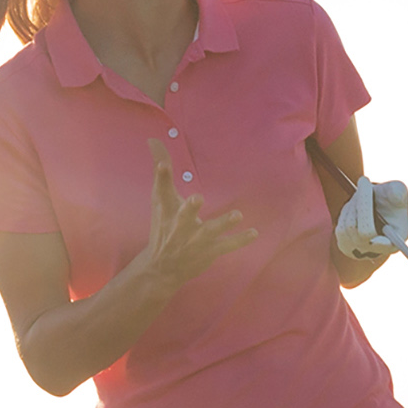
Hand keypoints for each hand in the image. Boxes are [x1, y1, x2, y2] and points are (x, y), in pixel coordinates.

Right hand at [130, 140, 259, 294]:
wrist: (161, 267)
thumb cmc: (163, 226)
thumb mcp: (160, 200)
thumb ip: (161, 172)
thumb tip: (153, 141)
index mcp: (167, 210)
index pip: (162, 190)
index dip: (162, 177)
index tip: (163, 164)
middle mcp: (180, 225)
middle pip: (184, 215)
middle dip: (190, 208)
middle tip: (197, 198)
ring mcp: (196, 239)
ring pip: (210, 230)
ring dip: (223, 223)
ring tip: (237, 214)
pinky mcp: (209, 250)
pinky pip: (227, 245)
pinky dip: (240, 239)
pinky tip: (254, 232)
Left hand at [332, 176, 407, 263]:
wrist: (376, 208)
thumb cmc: (390, 200)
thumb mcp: (398, 193)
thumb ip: (398, 192)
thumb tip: (396, 193)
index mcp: (394, 243)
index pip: (385, 246)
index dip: (380, 243)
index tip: (373, 232)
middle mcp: (376, 251)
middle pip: (363, 232)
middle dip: (364, 202)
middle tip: (364, 180)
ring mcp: (358, 250)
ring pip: (350, 226)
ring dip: (355, 204)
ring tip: (363, 194)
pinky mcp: (344, 245)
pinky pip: (342, 226)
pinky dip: (348, 211)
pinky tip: (356, 207)